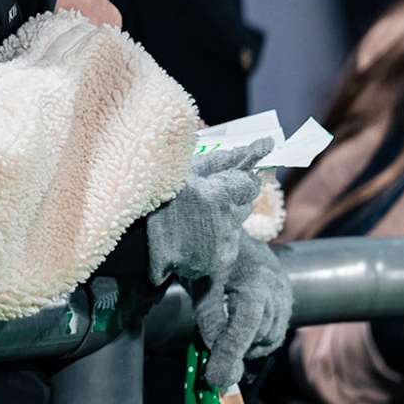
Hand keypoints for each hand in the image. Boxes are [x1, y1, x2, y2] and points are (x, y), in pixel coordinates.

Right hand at [147, 140, 269, 282]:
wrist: (138, 239)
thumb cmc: (160, 194)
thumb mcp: (189, 168)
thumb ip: (227, 157)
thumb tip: (266, 144)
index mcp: (218, 195)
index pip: (249, 183)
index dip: (237, 179)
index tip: (223, 179)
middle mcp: (225, 221)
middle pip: (246, 203)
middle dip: (231, 198)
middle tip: (205, 197)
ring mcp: (224, 242)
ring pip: (237, 223)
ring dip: (224, 217)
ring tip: (196, 216)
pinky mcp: (220, 259)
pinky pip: (229, 242)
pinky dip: (218, 237)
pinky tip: (196, 233)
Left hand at [196, 232, 292, 389]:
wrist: (229, 231)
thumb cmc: (211, 257)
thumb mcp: (201, 286)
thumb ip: (210, 322)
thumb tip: (219, 363)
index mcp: (254, 281)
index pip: (245, 327)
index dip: (229, 354)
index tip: (216, 379)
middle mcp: (277, 289)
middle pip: (259, 336)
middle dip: (235, 346)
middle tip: (213, 347)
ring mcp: (286, 294)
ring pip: (269, 338)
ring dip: (247, 343)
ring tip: (225, 330)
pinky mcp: (287, 299)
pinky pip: (274, 332)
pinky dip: (256, 337)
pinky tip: (240, 327)